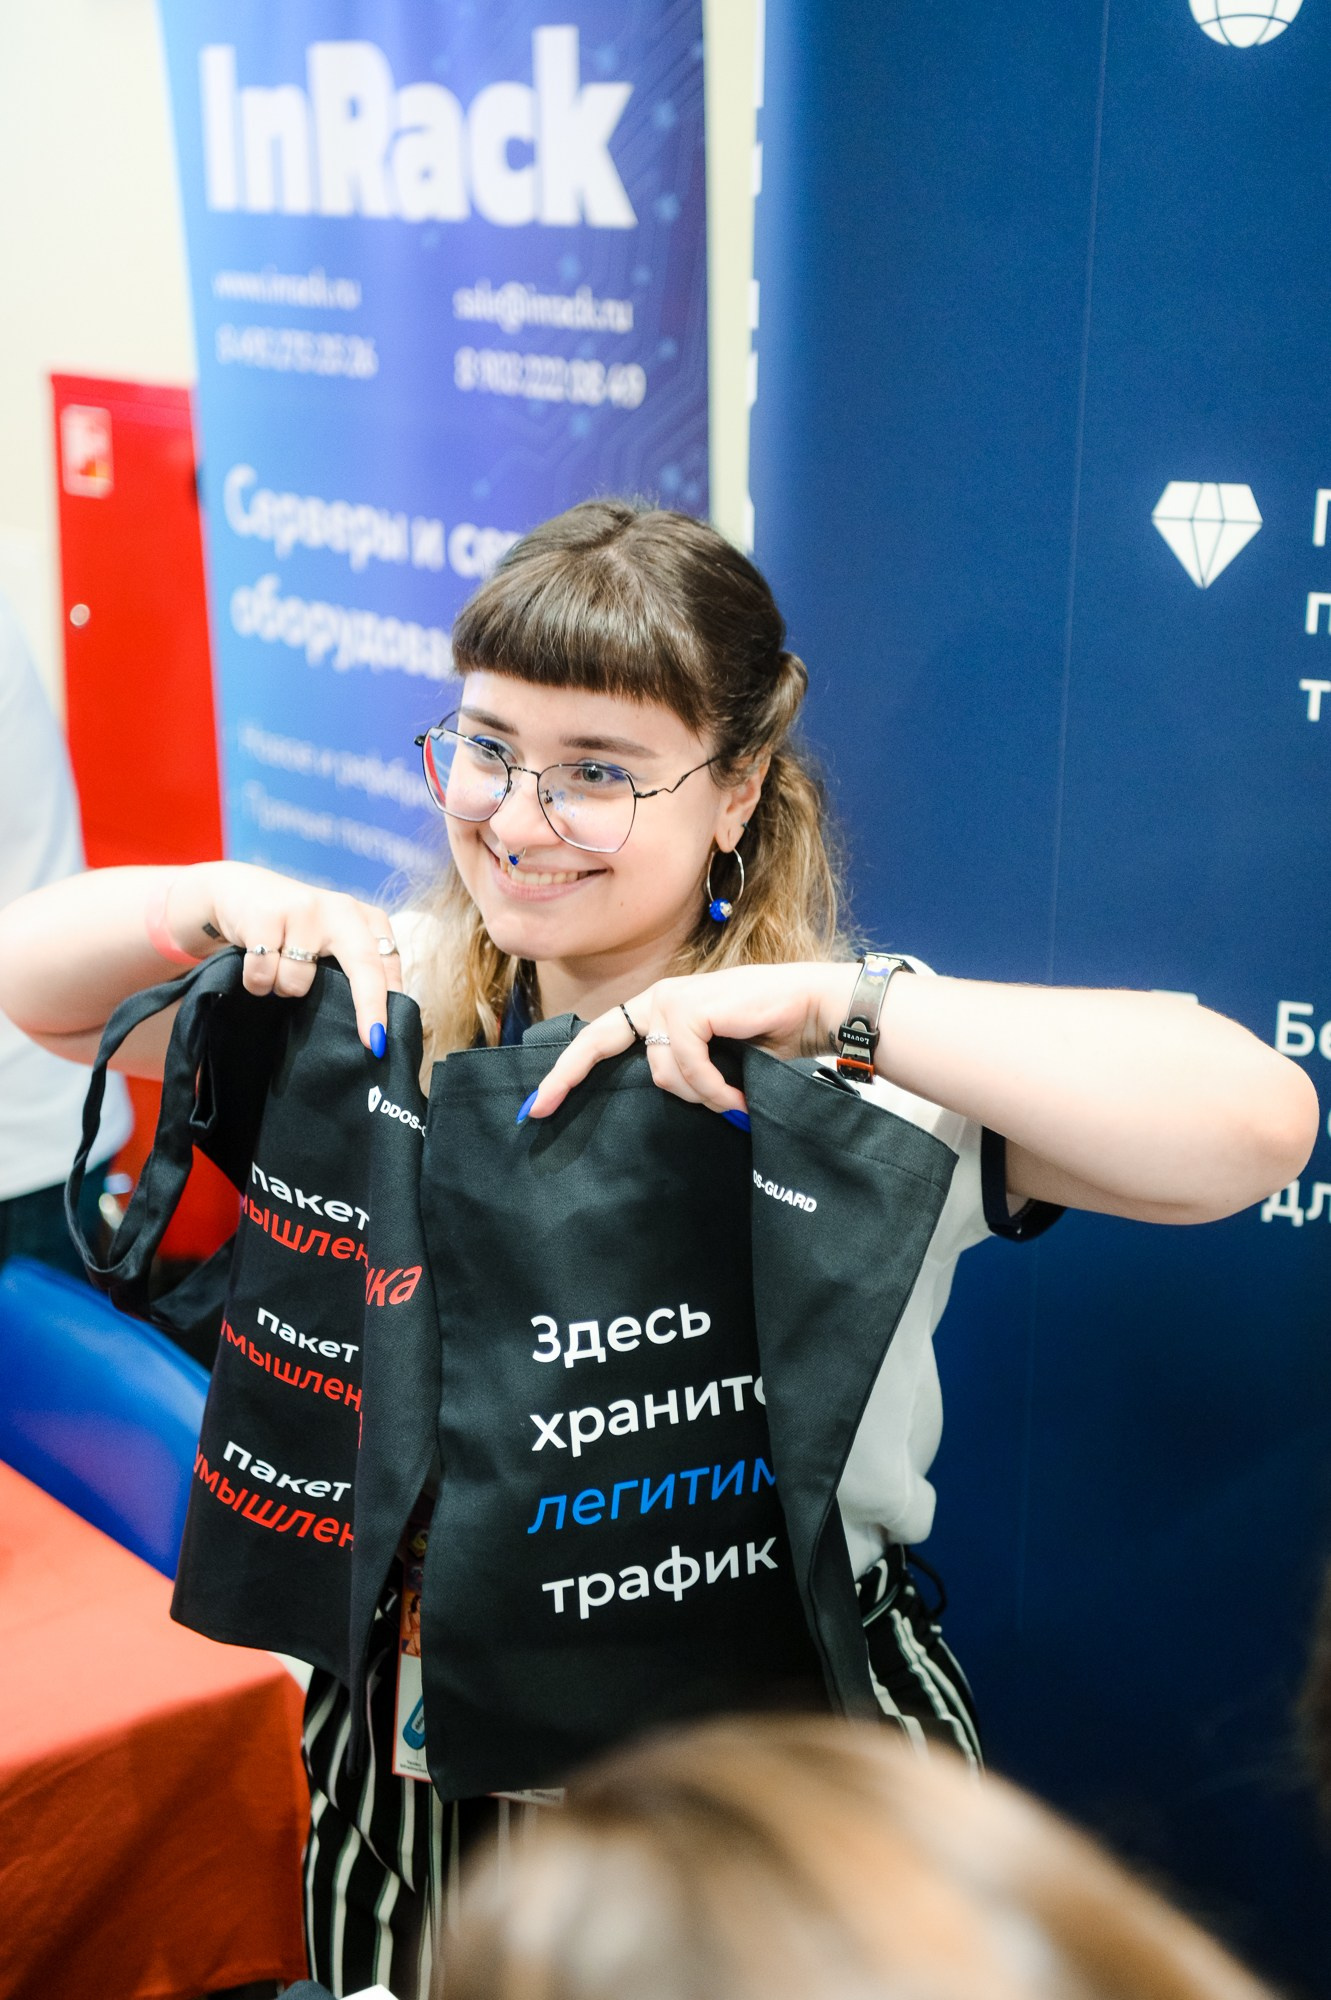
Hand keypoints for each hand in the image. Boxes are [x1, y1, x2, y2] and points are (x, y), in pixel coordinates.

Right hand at [181, 861, 403, 1053]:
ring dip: (282, 988)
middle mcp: (341, 910)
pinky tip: (255, 960)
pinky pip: (263, 974)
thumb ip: (356, 970)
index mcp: (364, 918)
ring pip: (298, 982)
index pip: (385, 966)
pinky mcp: (265, 916)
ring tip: (277, 966)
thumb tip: (375, 1026)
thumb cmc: (294, 927)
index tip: (383, 1041)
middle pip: (364, 964)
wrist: (239, 890)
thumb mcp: (332, 939)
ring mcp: (303, 909)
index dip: (388, 1004)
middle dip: (369, 1006)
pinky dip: (256, 980)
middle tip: (372, 1043)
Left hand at [523, 962, 857, 1119]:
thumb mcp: (716, 1058)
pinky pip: (687, 1069)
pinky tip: (738, 1097)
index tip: (537, 1105)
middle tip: (539, 1112)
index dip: (568, 1069)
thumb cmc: (772, 1037)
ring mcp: (673, 999)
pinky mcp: (691, 1008)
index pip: (602, 1038)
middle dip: (567, 1076)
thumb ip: (682, 1070)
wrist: (816, 1009)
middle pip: (599, 1041)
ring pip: (661, 1074)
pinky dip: (714, 1090)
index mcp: (660, 1010)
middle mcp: (659, 998)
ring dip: (700, 1097)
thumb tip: (654, 1104)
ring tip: (733, 1100)